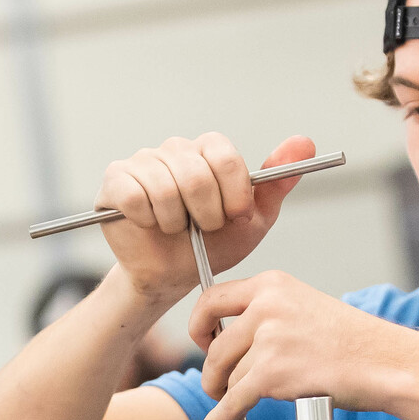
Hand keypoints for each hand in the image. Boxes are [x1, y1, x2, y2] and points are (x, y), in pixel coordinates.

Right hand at [95, 134, 316, 305]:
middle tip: (203, 229)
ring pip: (163, 187)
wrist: (172, 276)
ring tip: (176, 231)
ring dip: (175, 223)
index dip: (232, 192)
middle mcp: (174, 149)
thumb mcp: (252, 220)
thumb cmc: (212, 246)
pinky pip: (133, 195)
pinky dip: (147, 219)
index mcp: (208, 151)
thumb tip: (304, 143)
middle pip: (194, 173)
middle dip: (205, 214)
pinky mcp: (114, 182)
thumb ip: (276, 183)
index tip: (234, 216)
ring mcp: (141, 162)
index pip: (223, 155)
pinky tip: (150, 226)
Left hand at [186, 271, 418, 419]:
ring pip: (227, 377)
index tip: (202, 341)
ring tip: (237, 409)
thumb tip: (226, 341)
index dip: (199, 325)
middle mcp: (266, 306)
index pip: (211, 299)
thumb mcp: (303, 308)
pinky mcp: (272, 373)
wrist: (385, 363)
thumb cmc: (354, 342)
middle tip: (219, 387)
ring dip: (228, 399)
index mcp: (271, 284)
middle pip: (214, 346)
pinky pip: (233, 402)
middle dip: (212, 374)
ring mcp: (268, 339)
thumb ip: (265, 316)